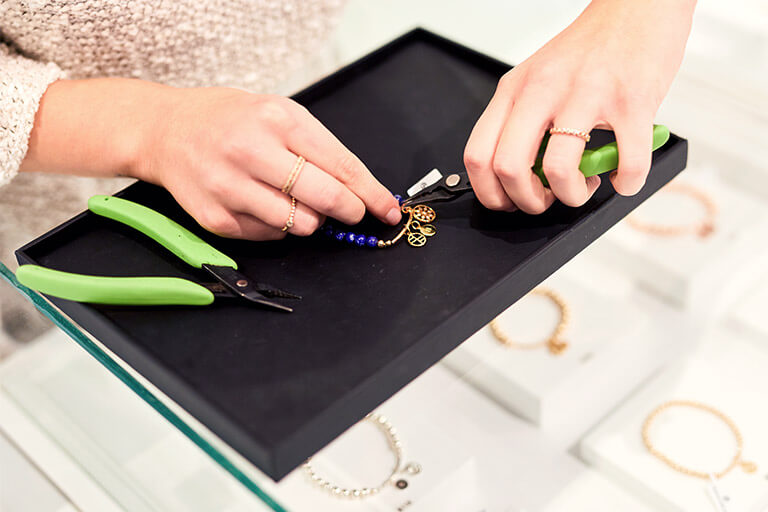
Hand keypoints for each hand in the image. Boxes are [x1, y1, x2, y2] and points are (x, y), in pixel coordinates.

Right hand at [139, 89, 400, 239]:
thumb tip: (361, 191)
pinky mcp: (216, 218)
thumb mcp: (279, 114)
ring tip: (295, 199)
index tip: (388, 210)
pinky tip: (263, 203)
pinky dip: (279, 225)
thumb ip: (319, 149)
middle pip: (325, 199)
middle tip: (351, 212)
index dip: (371, 194)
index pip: (341, 166)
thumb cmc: (232, 120)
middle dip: (349, 211)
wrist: (167, 131)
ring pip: (300, 225)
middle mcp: (251, 151)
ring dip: (311, 219)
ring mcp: (230, 187)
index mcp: (277, 119)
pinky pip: (270, 235)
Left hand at [463, 0, 694, 212]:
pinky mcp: (632, 101)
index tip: (507, 202)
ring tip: (584, 186)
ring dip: (572, 196)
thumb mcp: (539, 79)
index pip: (478, 154)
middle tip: (546, 200)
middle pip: (509, 167)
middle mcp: (543, 90)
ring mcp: (587, 95)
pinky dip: (627, 183)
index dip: (489, 192)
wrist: (637, 5)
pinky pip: (627, 161)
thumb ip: (525, 122)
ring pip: (559, 170)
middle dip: (527, 201)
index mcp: (514, 89)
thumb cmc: (590, 48)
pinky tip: (624, 177)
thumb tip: (523, 176)